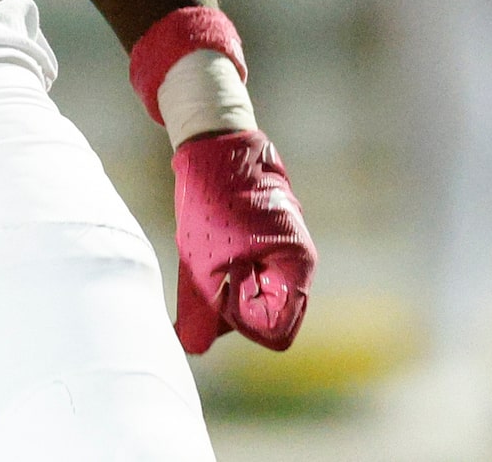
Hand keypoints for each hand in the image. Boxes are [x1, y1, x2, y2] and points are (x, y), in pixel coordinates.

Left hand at [169, 128, 314, 352]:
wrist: (213, 144)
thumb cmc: (213, 200)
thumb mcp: (203, 261)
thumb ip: (204, 311)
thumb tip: (194, 349)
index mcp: (296, 268)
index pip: (277, 331)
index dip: (243, 324)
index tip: (220, 297)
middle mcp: (297, 263)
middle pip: (268, 316)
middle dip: (234, 309)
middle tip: (208, 277)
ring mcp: (283, 250)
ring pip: (256, 295)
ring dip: (227, 289)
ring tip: (206, 257)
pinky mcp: (267, 240)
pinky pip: (250, 274)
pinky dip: (226, 273)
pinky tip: (206, 251)